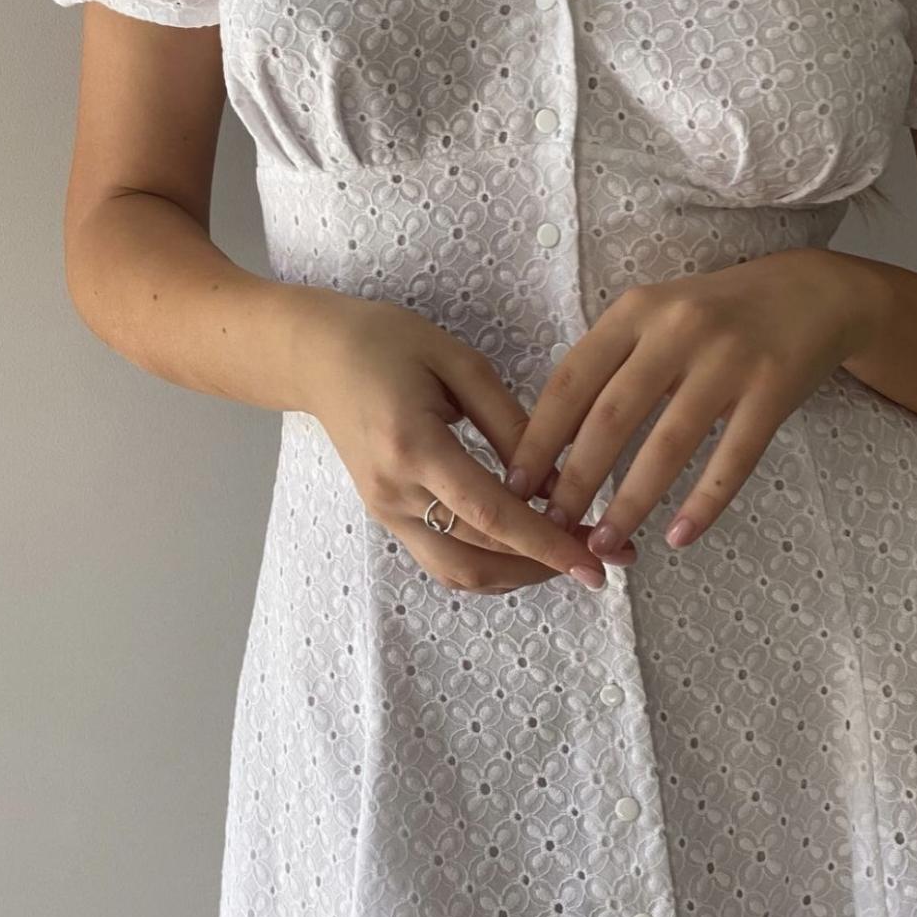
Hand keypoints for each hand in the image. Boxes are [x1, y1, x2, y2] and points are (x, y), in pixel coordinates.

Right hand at [296, 291, 635, 592]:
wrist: (315, 356)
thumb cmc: (386, 342)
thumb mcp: (458, 363)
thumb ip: (510, 423)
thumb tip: (559, 482)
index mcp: (413, 446)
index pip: (490, 513)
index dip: (546, 544)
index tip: (594, 563)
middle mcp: (395, 491)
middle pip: (479, 556)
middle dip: (545, 564)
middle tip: (601, 558)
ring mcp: (385, 510)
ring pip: (460, 572)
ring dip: (518, 574)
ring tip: (568, 555)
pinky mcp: (386, 515)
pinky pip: (442, 558)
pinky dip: (489, 563)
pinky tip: (524, 546)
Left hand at [504, 248, 883, 562]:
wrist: (811, 293)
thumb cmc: (713, 315)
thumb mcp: (654, 317)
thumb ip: (609, 364)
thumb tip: (553, 441)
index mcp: (634, 311)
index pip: (571, 380)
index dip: (540, 435)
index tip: (516, 483)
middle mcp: (676, 329)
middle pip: (611, 416)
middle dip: (576, 478)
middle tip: (551, 524)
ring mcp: (728, 359)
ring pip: (668, 443)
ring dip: (631, 500)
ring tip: (604, 541)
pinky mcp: (773, 389)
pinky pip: (733, 458)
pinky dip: (704, 503)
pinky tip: (678, 537)